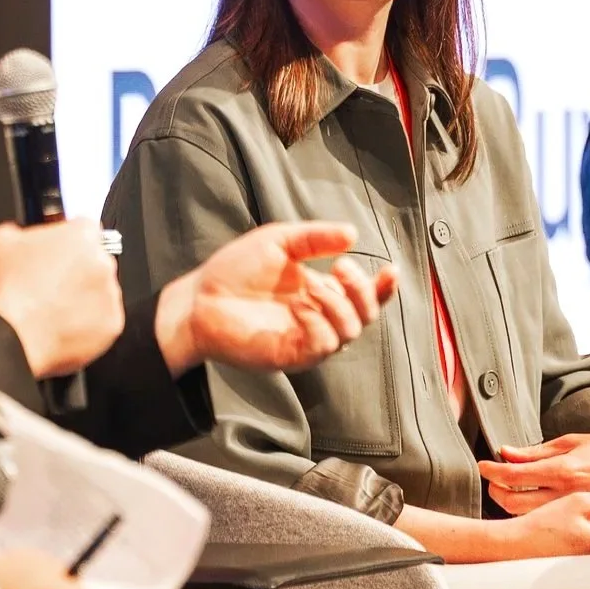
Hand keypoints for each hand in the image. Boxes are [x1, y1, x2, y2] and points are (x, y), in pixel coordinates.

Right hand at [0, 218, 124, 379]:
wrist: (7, 338)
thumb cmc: (5, 294)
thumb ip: (22, 231)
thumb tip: (25, 236)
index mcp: (81, 235)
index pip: (84, 228)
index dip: (67, 240)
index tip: (58, 252)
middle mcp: (102, 262)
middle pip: (95, 260)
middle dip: (76, 269)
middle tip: (50, 284)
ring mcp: (109, 294)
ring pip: (100, 290)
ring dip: (82, 295)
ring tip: (52, 307)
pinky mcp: (111, 324)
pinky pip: (103, 319)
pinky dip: (87, 323)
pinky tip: (61, 323)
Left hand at [155, 221, 397, 374]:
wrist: (199, 299)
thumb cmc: (234, 271)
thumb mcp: (279, 241)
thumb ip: (315, 238)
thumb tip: (352, 233)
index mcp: (321, 291)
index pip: (364, 296)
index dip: (383, 287)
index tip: (390, 269)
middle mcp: (319, 317)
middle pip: (366, 315)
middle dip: (363, 290)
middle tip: (340, 268)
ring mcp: (307, 337)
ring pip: (350, 332)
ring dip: (339, 305)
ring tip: (312, 286)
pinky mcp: (292, 355)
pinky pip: (324, 346)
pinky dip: (320, 322)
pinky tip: (300, 306)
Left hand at [478, 429, 589, 515]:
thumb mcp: (572, 443)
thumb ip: (537, 452)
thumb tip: (506, 452)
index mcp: (561, 470)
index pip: (514, 475)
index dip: (492, 471)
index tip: (484, 466)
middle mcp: (564, 494)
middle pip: (512, 502)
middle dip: (496, 491)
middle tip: (494, 480)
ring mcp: (572, 511)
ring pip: (524, 515)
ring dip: (509, 502)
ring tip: (508, 489)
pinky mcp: (580, 522)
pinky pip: (545, 521)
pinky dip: (531, 512)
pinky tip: (530, 501)